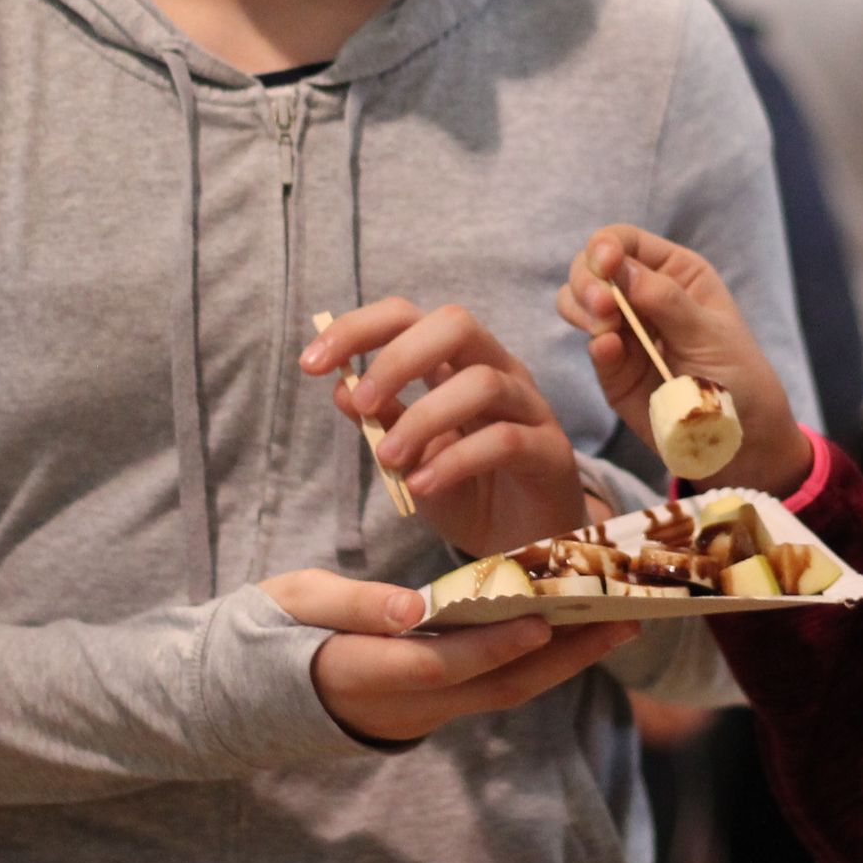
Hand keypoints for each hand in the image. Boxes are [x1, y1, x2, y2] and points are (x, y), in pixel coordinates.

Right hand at [257, 570, 639, 743]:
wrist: (235, 695)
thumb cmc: (261, 631)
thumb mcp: (295, 600)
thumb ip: (355, 604)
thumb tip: (415, 606)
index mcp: (361, 675)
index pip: (444, 664)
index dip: (497, 643)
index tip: (544, 616)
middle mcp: (400, 706)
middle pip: (496, 688)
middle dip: (562, 658)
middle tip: (619, 621)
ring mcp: (417, 713)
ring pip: (501, 693)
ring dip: (560, 663)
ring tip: (612, 624)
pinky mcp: (426, 706)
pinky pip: (490, 689)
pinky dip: (532, 662)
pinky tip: (564, 631)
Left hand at [301, 298, 585, 556]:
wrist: (525, 545)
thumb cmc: (467, 491)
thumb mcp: (411, 458)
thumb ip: (382, 422)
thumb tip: (339, 389)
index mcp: (457, 364)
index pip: (408, 317)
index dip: (359, 330)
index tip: (311, 363)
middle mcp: (498, 371)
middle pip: (455, 324)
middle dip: (398, 358)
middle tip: (361, 403)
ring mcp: (530, 408)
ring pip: (482, 382)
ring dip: (423, 416)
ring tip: (387, 459)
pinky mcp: (551, 452)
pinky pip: (505, 440)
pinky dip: (455, 460)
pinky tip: (421, 486)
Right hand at [555, 225, 812, 495]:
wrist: (742, 443)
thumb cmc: (739, 377)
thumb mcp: (711, 334)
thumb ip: (666, 301)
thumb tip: (619, 269)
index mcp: (674, 273)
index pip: (624, 241)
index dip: (606, 246)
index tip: (607, 265)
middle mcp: (643, 295)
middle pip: (590, 267)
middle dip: (589, 280)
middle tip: (605, 308)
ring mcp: (624, 331)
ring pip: (576, 302)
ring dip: (582, 308)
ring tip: (605, 328)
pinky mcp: (613, 369)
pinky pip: (591, 347)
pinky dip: (595, 345)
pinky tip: (609, 350)